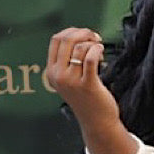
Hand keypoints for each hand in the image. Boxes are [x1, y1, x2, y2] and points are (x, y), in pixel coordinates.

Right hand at [45, 26, 120, 140]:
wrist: (97, 121)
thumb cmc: (87, 98)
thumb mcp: (69, 79)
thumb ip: (68, 61)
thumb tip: (79, 35)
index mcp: (51, 72)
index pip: (56, 40)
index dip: (72, 31)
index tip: (84, 35)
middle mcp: (58, 76)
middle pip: (67, 40)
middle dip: (83, 33)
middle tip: (94, 38)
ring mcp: (71, 81)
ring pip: (80, 47)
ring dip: (93, 44)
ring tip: (99, 50)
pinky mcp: (87, 84)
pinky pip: (91, 57)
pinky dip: (97, 49)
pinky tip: (101, 52)